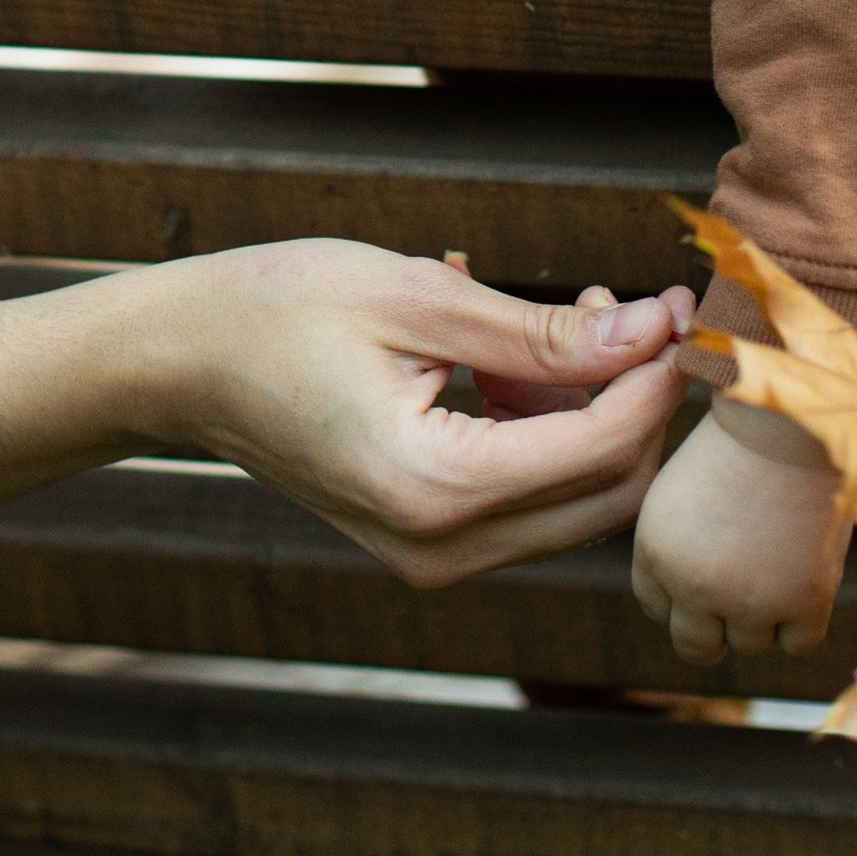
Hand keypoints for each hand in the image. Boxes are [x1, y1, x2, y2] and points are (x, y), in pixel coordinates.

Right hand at [137, 249, 699, 587]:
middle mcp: (439, 549)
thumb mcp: (418, 297)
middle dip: (635, 402)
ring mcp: (430, 558)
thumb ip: (543, 333)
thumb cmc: (282, 309)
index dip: (655, 379)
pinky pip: (526, 502)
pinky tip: (511, 363)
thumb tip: (653, 332)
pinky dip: (545, 435)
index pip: (602, 450)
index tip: (676, 309)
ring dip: (591, 415)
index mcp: (435, 488)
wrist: (180, 362)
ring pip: (574, 503)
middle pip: (607, 494)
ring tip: (559, 322)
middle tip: (628, 310)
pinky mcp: (424, 545)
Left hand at [631, 393, 846, 660]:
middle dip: (713, 630)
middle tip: (742, 599)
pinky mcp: (801, 604)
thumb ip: (681, 538)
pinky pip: (796, 644)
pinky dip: (803, 622)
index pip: (655, 606)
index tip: (706, 578)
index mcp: (654, 547)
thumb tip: (692, 589)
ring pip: (748, 644)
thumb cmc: (744, 436)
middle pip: (694, 645)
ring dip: (763, 618)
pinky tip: (806, 578)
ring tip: (779, 566)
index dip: (680, 596)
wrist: (796, 415)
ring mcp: (747, 600)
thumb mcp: (684, 484)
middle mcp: (692, 583)